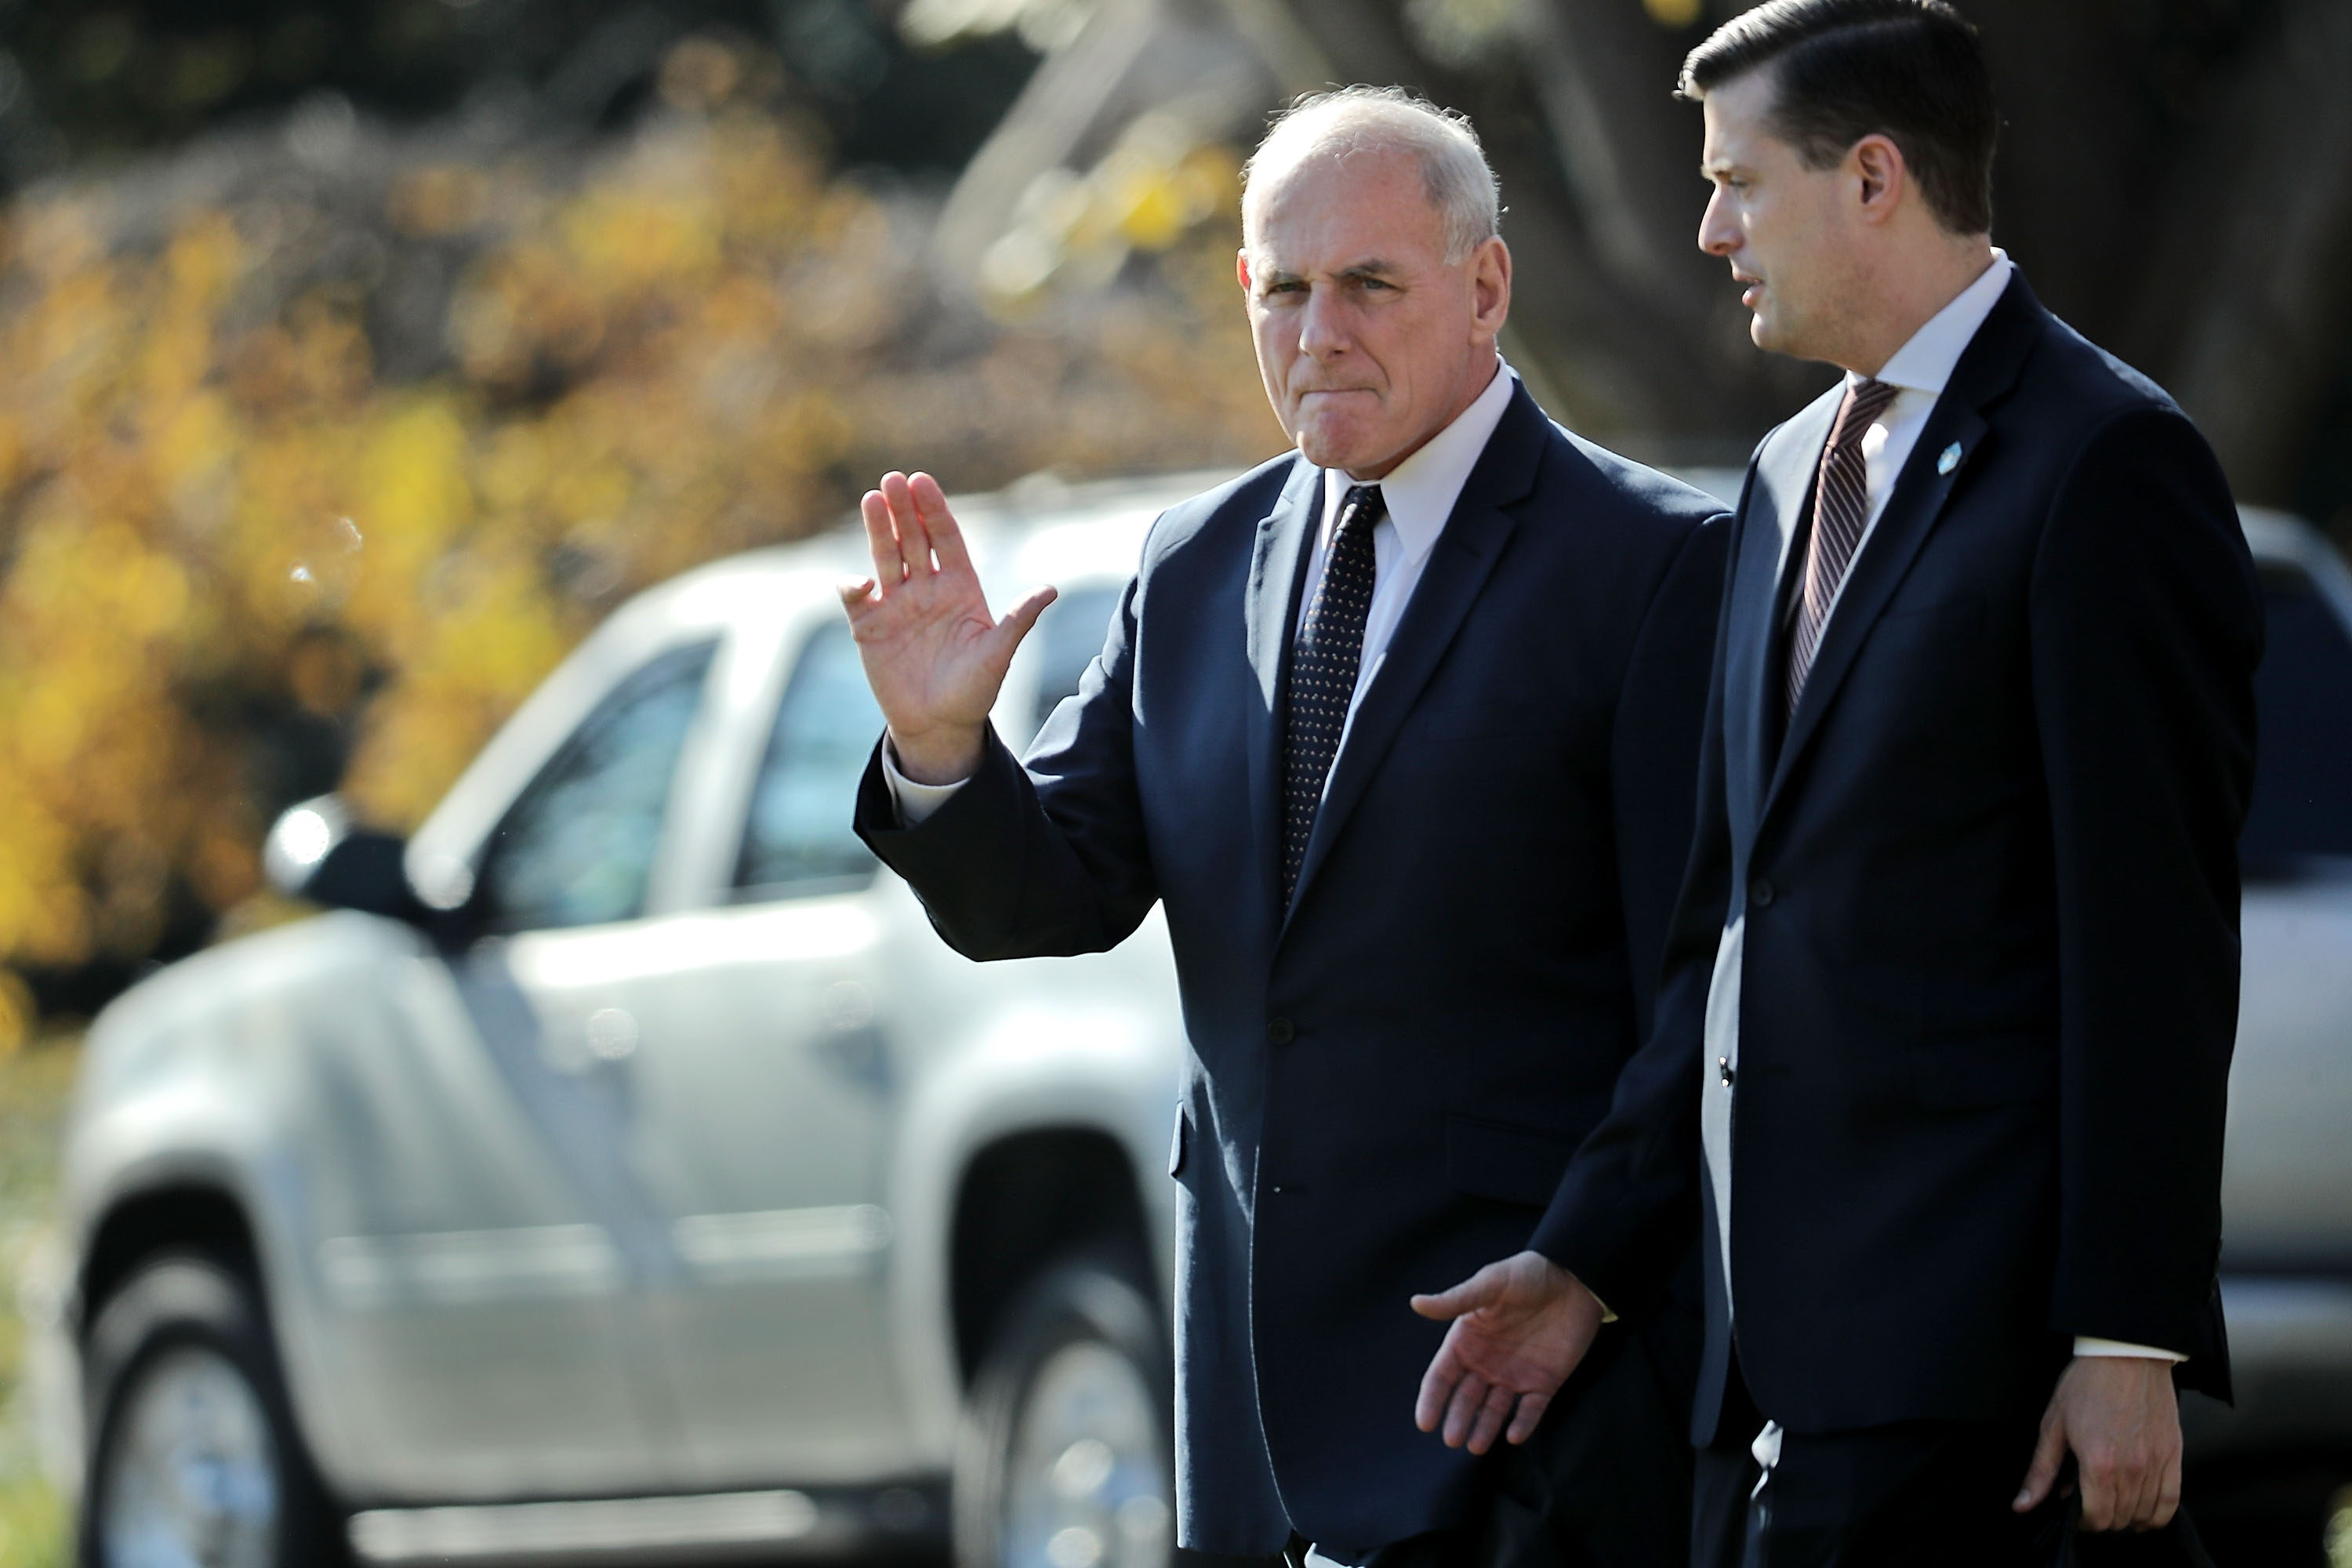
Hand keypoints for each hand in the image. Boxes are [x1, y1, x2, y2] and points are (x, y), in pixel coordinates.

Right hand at [840, 471, 1055, 783]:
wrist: (939, 727)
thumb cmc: (974, 691)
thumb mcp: (998, 655)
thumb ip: (1018, 620)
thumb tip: (1051, 589)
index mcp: (960, 588)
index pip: (946, 539)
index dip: (934, 510)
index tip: (922, 482)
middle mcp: (927, 589)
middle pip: (914, 540)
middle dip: (903, 510)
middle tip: (892, 479)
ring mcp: (897, 605)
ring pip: (885, 557)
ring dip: (878, 530)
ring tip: (871, 499)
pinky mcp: (869, 626)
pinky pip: (856, 596)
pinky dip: (853, 585)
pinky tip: (861, 582)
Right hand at [1410, 1250, 1604, 1454]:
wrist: (1575, 1278)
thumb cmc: (1527, 1275)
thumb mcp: (1490, 1284)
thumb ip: (1456, 1300)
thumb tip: (1416, 1303)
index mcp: (1467, 1340)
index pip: (1442, 1376)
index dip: (1432, 1399)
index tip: (1425, 1423)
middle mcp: (1487, 1362)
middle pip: (1466, 1398)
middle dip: (1458, 1419)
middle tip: (1453, 1440)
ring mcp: (1515, 1374)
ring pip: (1495, 1409)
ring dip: (1485, 1428)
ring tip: (1477, 1446)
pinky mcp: (1544, 1382)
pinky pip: (1531, 1409)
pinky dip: (1523, 1423)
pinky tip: (1514, 1435)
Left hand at [2013, 1356, 2182, 1530]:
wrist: (2125, 1356)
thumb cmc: (2087, 1384)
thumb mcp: (2053, 1426)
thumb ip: (2041, 1471)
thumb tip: (2023, 1504)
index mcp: (2099, 1463)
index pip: (2097, 1517)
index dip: (2083, 1522)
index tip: (2076, 1513)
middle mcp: (2132, 1469)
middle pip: (2120, 1519)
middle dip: (2103, 1518)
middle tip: (2091, 1503)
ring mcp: (2156, 1463)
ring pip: (2146, 1514)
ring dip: (2128, 1517)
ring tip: (2114, 1505)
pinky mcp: (2173, 1455)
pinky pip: (2172, 1501)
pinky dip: (2158, 1514)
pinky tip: (2144, 1511)